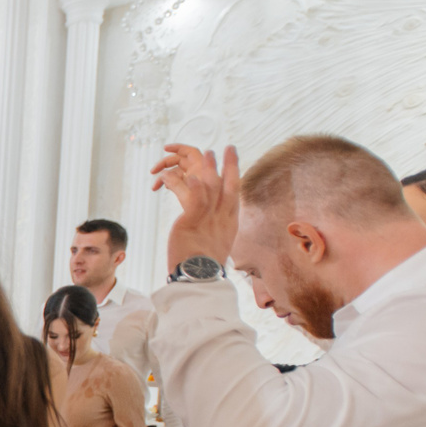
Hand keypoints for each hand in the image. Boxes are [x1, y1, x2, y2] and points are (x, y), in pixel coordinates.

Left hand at [151, 143, 240, 272]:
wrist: (198, 279)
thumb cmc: (203, 268)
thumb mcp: (214, 248)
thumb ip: (214, 235)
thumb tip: (212, 237)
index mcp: (229, 226)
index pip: (235, 197)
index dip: (236, 179)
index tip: (235, 167)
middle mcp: (222, 219)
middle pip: (230, 186)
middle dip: (231, 165)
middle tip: (230, 147)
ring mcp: (209, 220)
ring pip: (213, 188)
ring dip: (210, 168)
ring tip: (209, 152)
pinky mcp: (193, 222)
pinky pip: (195, 200)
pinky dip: (193, 186)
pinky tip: (190, 175)